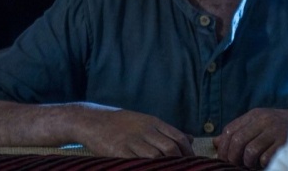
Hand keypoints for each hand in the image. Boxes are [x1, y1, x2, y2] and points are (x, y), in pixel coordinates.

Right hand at [75, 106, 193, 157]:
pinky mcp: (119, 151)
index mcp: (154, 122)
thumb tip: (190, 138)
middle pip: (170, 148)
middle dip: (180, 162)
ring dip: (165, 167)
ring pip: (156, 156)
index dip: (188, 151)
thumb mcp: (147, 122)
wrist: (94, 121)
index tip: (192, 162)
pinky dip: (147, 168)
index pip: (179, 137)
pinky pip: (137, 162)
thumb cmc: (123, 124)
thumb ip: (168, 131)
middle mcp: (145, 130)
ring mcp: (132, 141)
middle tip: (184, 170)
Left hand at [213, 108, 287, 168]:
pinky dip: (262, 163)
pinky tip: (265, 162)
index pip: (229, 131)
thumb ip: (238, 131)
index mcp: (254, 115)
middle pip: (237, 141)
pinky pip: (265, 157)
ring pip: (250, 151)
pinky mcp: (284, 142)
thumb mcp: (258, 123)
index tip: (224, 158)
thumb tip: (215, 142)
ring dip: (248, 163)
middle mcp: (263, 120)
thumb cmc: (278, 126)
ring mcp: (274, 130)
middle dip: (233, 157)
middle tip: (236, 165)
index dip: (223, 147)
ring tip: (252, 164)